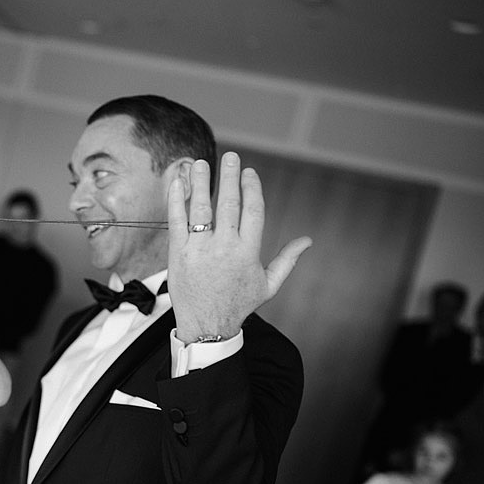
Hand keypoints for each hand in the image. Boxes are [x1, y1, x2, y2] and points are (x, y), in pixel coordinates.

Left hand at [167, 152, 311, 342]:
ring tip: (201, 163)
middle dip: (230, 177)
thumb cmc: (238, 305)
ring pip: (201, 208)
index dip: (252, 188)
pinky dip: (176, 200)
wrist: (206, 327)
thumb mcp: (268, 285)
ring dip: (202, 182)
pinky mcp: (178, 253)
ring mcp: (199, 249)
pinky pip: (176, 221)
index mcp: (248, 252)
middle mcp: (225, 247)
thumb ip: (287, 260)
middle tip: (230, 157)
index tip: (250, 172)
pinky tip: (178, 182)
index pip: (253, 210)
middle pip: (229, 203)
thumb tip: (307, 241)